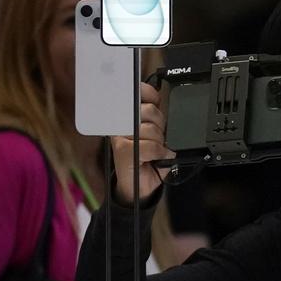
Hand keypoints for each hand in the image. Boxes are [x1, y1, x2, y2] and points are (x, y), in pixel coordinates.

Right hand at [111, 83, 174, 205]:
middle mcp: (122, 123)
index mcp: (130, 116)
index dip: (151, 95)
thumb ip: (156, 119)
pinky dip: (159, 153)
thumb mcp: (156, 135)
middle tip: (158, 138)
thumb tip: (160, 103)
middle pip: (150, 111)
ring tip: (156, 150)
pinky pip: (150, 146)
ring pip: (151, 129)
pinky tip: (157, 157)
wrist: (138, 187)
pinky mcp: (122, 150)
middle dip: (160, 125)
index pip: (141, 94)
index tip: (156, 102)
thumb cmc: (148, 159)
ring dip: (160, 142)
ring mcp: (120, 137)